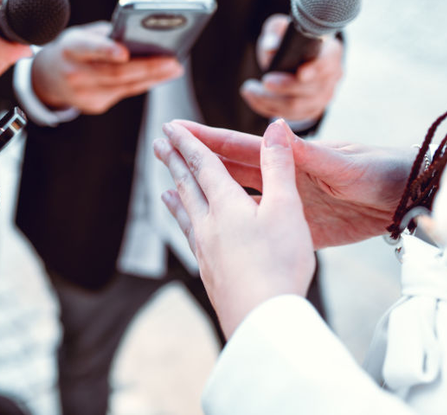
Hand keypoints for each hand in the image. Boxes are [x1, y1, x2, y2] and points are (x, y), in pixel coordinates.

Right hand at [30, 21, 183, 113]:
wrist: (47, 76)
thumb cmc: (72, 49)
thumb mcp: (82, 34)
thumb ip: (107, 36)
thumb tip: (143, 38)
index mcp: (70, 48)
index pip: (88, 48)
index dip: (106, 51)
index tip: (125, 52)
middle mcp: (74, 73)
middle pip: (115, 73)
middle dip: (147, 67)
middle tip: (172, 61)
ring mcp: (83, 94)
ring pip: (124, 86)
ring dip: (153, 77)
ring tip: (174, 68)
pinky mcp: (94, 106)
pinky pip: (124, 93)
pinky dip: (143, 84)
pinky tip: (159, 77)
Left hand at [153, 119, 315, 337]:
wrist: (262, 319)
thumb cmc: (280, 263)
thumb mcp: (287, 208)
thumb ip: (279, 166)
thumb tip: (276, 126)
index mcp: (227, 204)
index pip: (202, 164)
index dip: (187, 142)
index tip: (170, 127)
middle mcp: (209, 224)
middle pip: (187, 186)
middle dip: (174, 162)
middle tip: (158, 144)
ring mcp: (206, 251)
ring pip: (186, 215)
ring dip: (175, 196)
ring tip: (163, 189)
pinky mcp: (211, 273)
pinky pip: (192, 241)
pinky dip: (185, 229)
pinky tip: (189, 234)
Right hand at [170, 120, 415, 247]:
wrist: (411, 199)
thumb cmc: (383, 171)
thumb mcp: (346, 163)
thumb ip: (309, 152)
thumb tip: (276, 129)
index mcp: (290, 157)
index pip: (238, 147)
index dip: (206, 138)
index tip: (176, 129)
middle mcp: (282, 177)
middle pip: (229, 168)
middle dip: (194, 158)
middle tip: (161, 148)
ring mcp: (289, 203)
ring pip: (239, 196)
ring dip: (208, 190)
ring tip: (176, 183)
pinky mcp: (300, 228)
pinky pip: (260, 226)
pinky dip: (236, 224)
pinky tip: (218, 227)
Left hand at [240, 14, 343, 121]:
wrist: (292, 58)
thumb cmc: (288, 41)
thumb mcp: (279, 29)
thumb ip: (275, 32)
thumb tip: (271, 48)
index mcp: (330, 51)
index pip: (329, 61)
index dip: (317, 68)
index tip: (301, 73)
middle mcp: (332, 76)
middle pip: (311, 89)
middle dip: (285, 87)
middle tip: (265, 81)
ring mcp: (324, 96)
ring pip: (298, 106)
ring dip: (270, 100)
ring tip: (249, 89)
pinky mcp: (311, 110)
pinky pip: (289, 116)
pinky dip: (268, 108)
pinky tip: (253, 98)